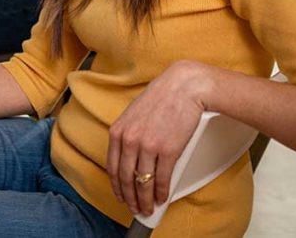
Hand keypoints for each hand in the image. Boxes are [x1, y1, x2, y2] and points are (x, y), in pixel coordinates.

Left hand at [106, 61, 212, 216]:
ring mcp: (148, 146)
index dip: (116, 186)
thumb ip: (127, 134)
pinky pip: (162, 179)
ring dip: (145, 200)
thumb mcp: (134, 114)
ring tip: (149, 209)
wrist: (184, 87)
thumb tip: (128, 158)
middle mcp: (129, 139)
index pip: (112, 167)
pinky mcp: (168, 150)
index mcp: (118, 131)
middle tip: (134, 209)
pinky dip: (161, 192)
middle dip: (129, 198)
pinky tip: (162, 198)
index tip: (121, 196)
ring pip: (142, 183)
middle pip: (125, 179)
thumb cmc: (161, 98)